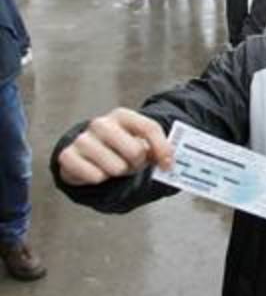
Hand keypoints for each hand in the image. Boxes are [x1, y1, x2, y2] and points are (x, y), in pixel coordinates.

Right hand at [56, 108, 173, 185]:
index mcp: (122, 115)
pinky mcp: (67, 156)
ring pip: (117, 168)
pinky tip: (96, 171)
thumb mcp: (139, 142)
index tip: (168, 165)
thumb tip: (169, 162)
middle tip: (131, 163)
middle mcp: (101, 124)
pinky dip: (100, 179)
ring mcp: (82, 139)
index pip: (149, 128)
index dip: (163, 149)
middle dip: (138, 163)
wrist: (86, 152)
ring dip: (119, 173)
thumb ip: (157, 148)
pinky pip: (96, 177)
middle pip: (135, 151)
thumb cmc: (119, 147)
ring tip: (113, 166)